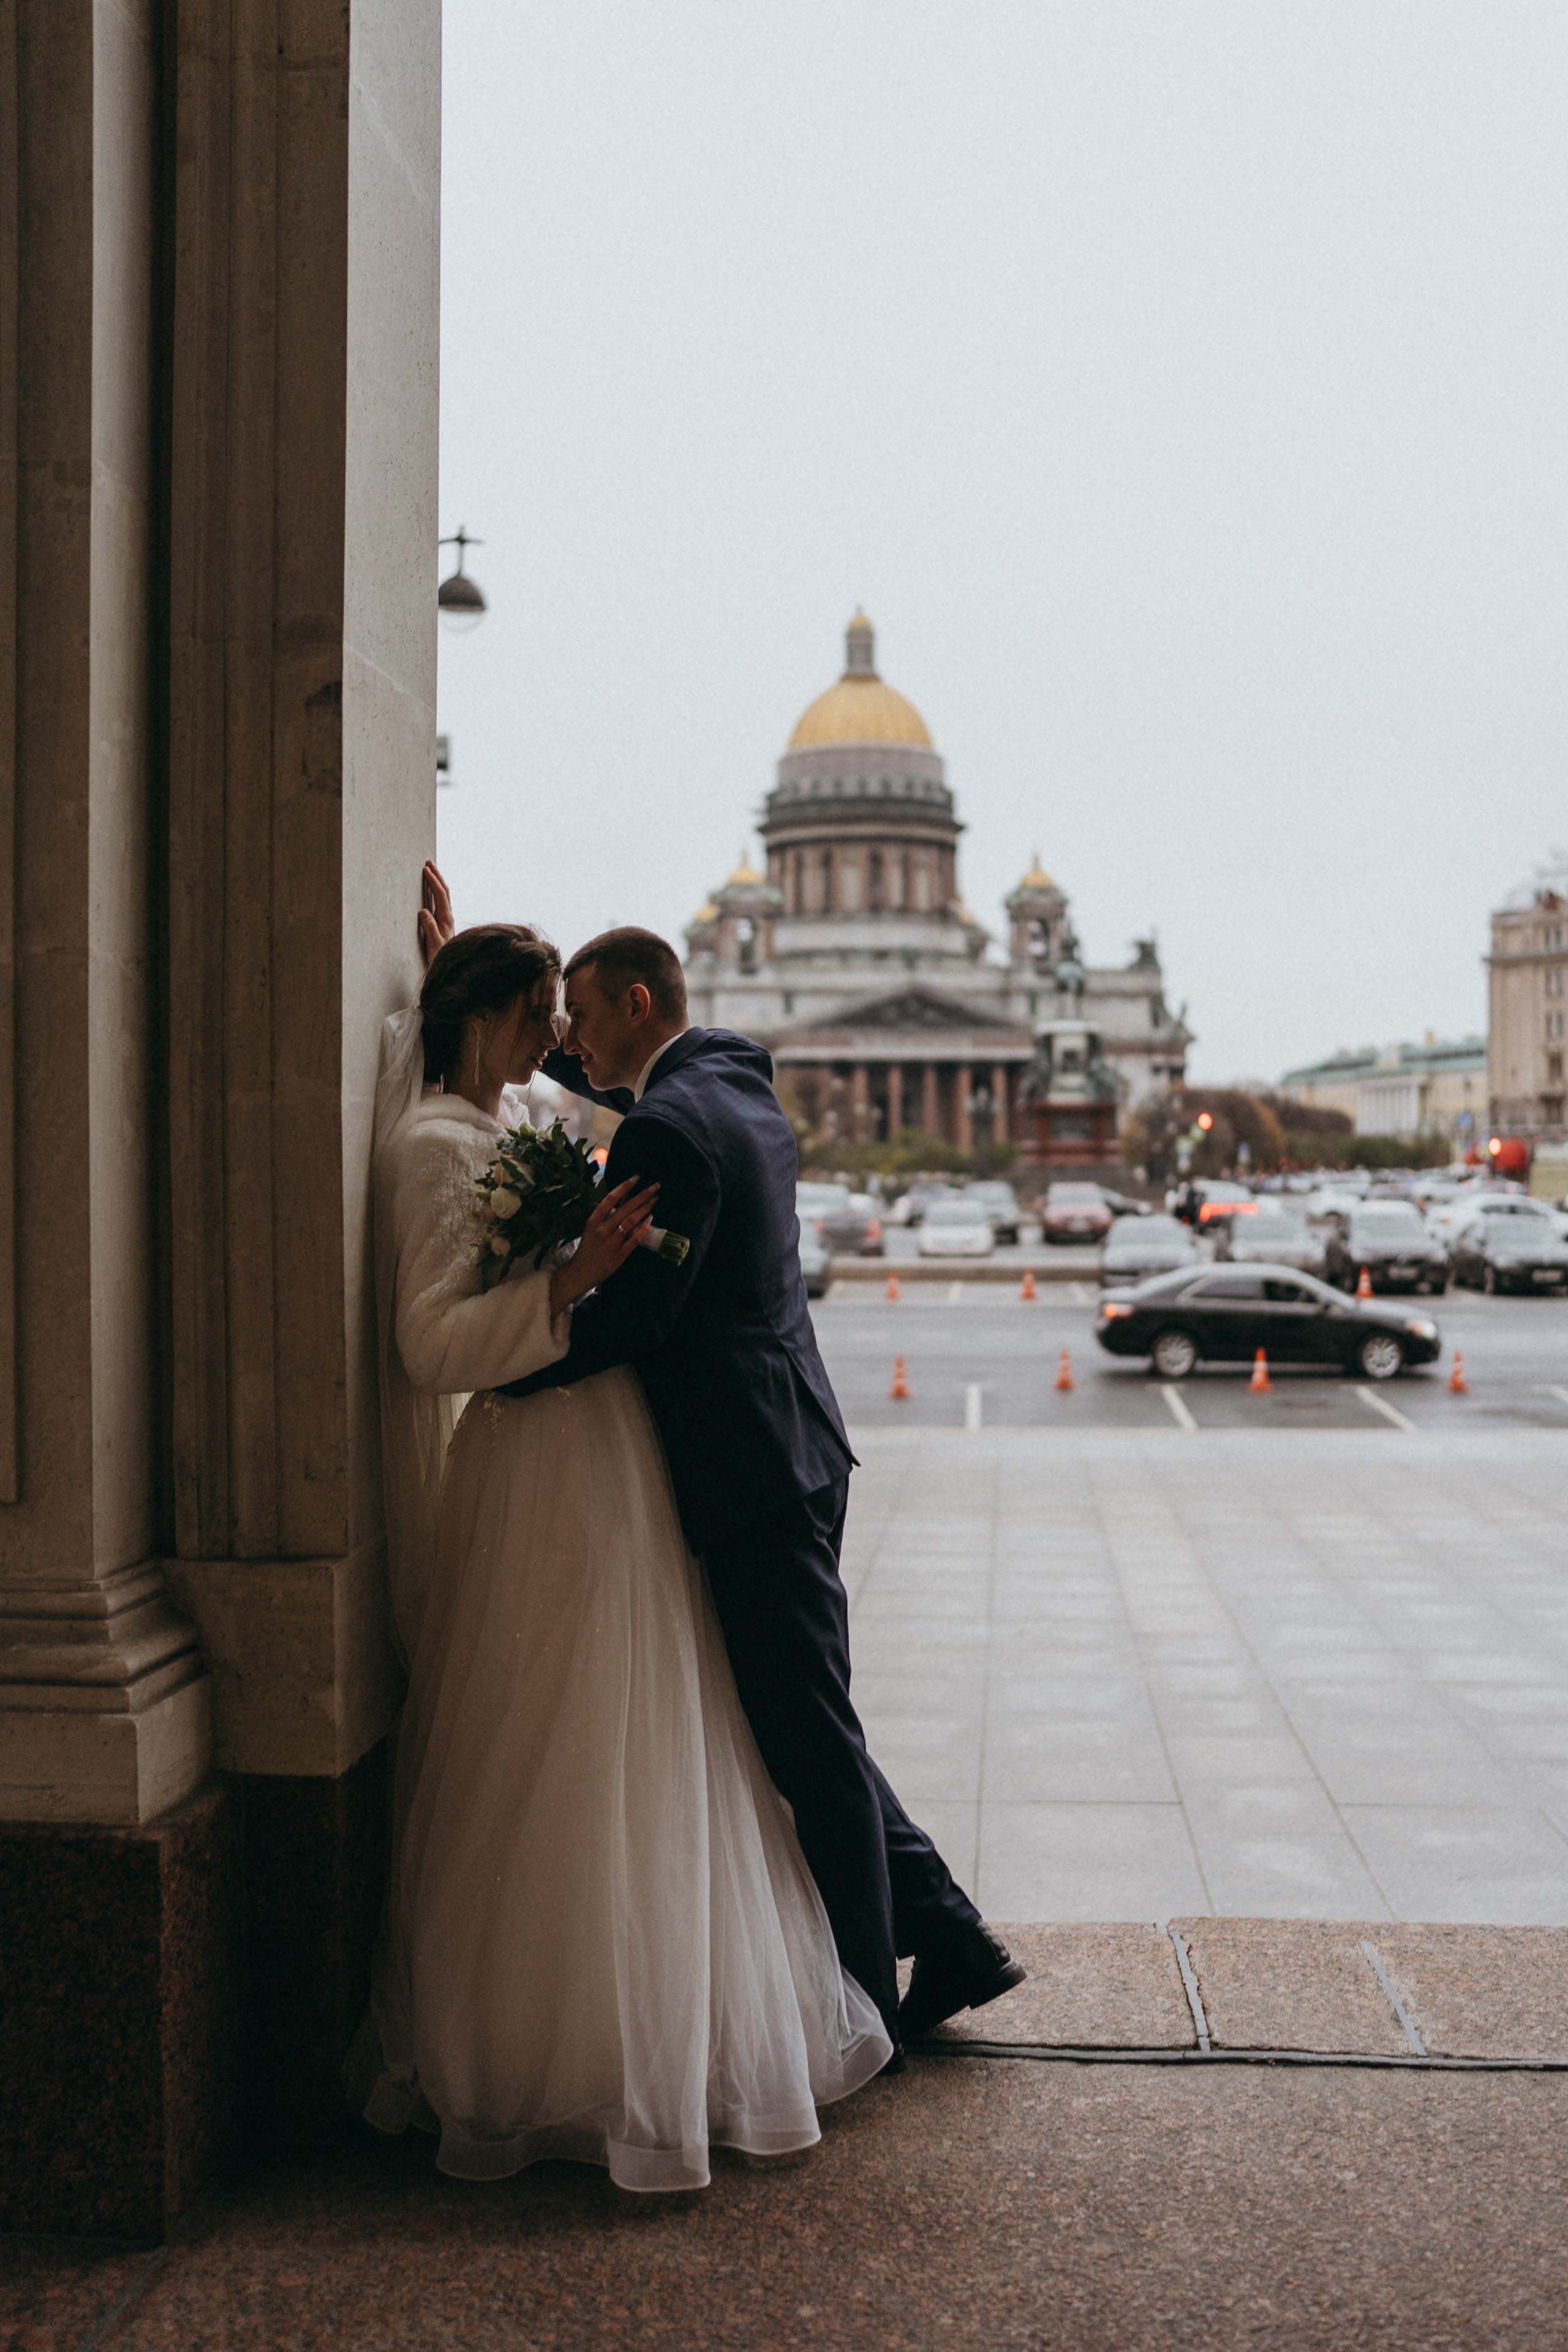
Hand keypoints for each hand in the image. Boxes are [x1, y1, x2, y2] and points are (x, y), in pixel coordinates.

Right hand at [419, 860, 454, 966]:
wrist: (450, 965)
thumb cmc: (439, 957)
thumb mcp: (433, 944)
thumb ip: (429, 928)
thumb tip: (422, 910)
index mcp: (446, 919)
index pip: (440, 895)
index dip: (433, 881)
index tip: (426, 869)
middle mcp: (448, 917)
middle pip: (444, 891)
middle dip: (437, 876)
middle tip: (428, 862)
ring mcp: (447, 919)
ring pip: (444, 896)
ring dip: (437, 882)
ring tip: (430, 870)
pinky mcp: (444, 923)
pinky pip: (441, 902)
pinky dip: (436, 891)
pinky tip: (433, 890)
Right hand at [549, 1177, 659, 1316]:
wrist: (580, 1272)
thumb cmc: (587, 1249)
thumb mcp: (591, 1228)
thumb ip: (604, 1216)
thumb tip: (623, 1200)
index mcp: (593, 1221)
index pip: (610, 1199)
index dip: (624, 1187)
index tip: (636, 1178)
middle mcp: (602, 1229)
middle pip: (625, 1208)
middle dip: (642, 1196)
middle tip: (655, 1187)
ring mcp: (611, 1242)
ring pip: (631, 1221)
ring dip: (645, 1208)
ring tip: (655, 1200)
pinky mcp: (619, 1255)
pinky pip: (634, 1239)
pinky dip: (643, 1229)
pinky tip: (651, 1220)